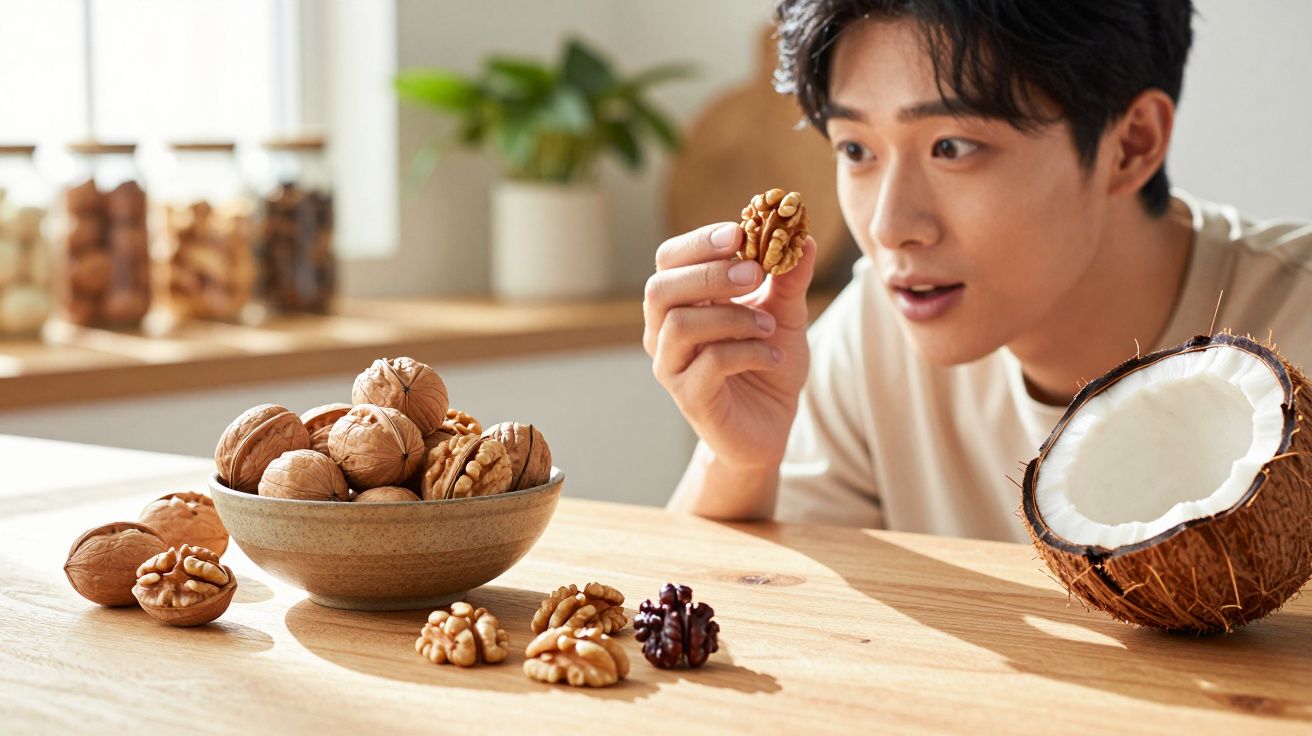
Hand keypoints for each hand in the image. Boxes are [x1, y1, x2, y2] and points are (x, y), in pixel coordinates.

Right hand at [643, 221, 816, 471]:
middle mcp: (665, 332)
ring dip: (732, 316)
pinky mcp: (689, 398)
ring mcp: (673, 367)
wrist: (771, 424)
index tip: (739, 233)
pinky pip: (709, 364)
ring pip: (680, 325)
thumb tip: (806, 237)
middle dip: (709, 275)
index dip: (699, 242)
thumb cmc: (767, 363)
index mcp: (682, 302)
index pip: (669, 260)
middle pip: (660, 289)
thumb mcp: (785, 314)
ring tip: (770, 326)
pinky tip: (775, 356)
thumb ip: (790, 278)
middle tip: (755, 273)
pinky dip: (748, 353)